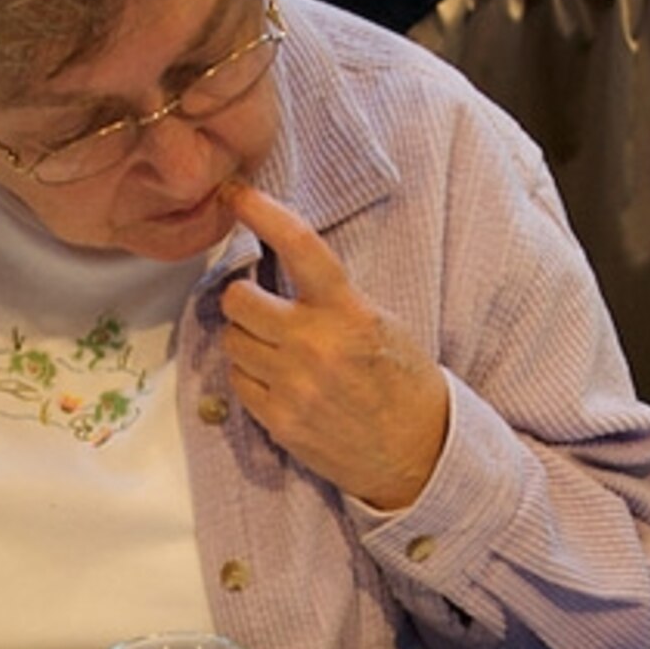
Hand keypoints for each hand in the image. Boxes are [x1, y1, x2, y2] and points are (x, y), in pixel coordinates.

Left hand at [218, 182, 450, 510]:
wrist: (418, 453)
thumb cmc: (402, 381)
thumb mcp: (381, 324)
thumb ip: (332, 299)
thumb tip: (279, 270)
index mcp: (348, 312)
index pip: (299, 248)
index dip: (263, 214)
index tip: (237, 195)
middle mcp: (316, 346)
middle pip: (237, 301)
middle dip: (241, 299)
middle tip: (258, 305)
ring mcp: (293, 386)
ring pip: (232, 343)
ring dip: (245, 340)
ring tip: (277, 350)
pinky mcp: (279, 421)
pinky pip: (238, 383)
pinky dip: (250, 376)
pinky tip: (278, 381)